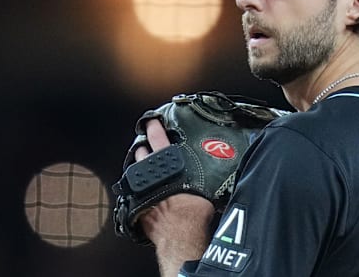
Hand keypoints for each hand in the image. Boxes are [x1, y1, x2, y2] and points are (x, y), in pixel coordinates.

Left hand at [136, 120, 215, 276]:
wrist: (180, 238)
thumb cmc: (194, 214)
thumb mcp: (206, 188)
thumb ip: (207, 177)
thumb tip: (224, 171)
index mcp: (169, 167)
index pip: (158, 140)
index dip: (154, 128)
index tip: (151, 122)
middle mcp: (152, 177)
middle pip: (141, 155)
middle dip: (143, 149)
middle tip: (147, 146)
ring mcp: (142, 193)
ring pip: (135, 175)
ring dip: (139, 170)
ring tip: (146, 170)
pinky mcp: (137, 209)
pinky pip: (134, 196)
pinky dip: (139, 193)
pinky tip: (145, 196)